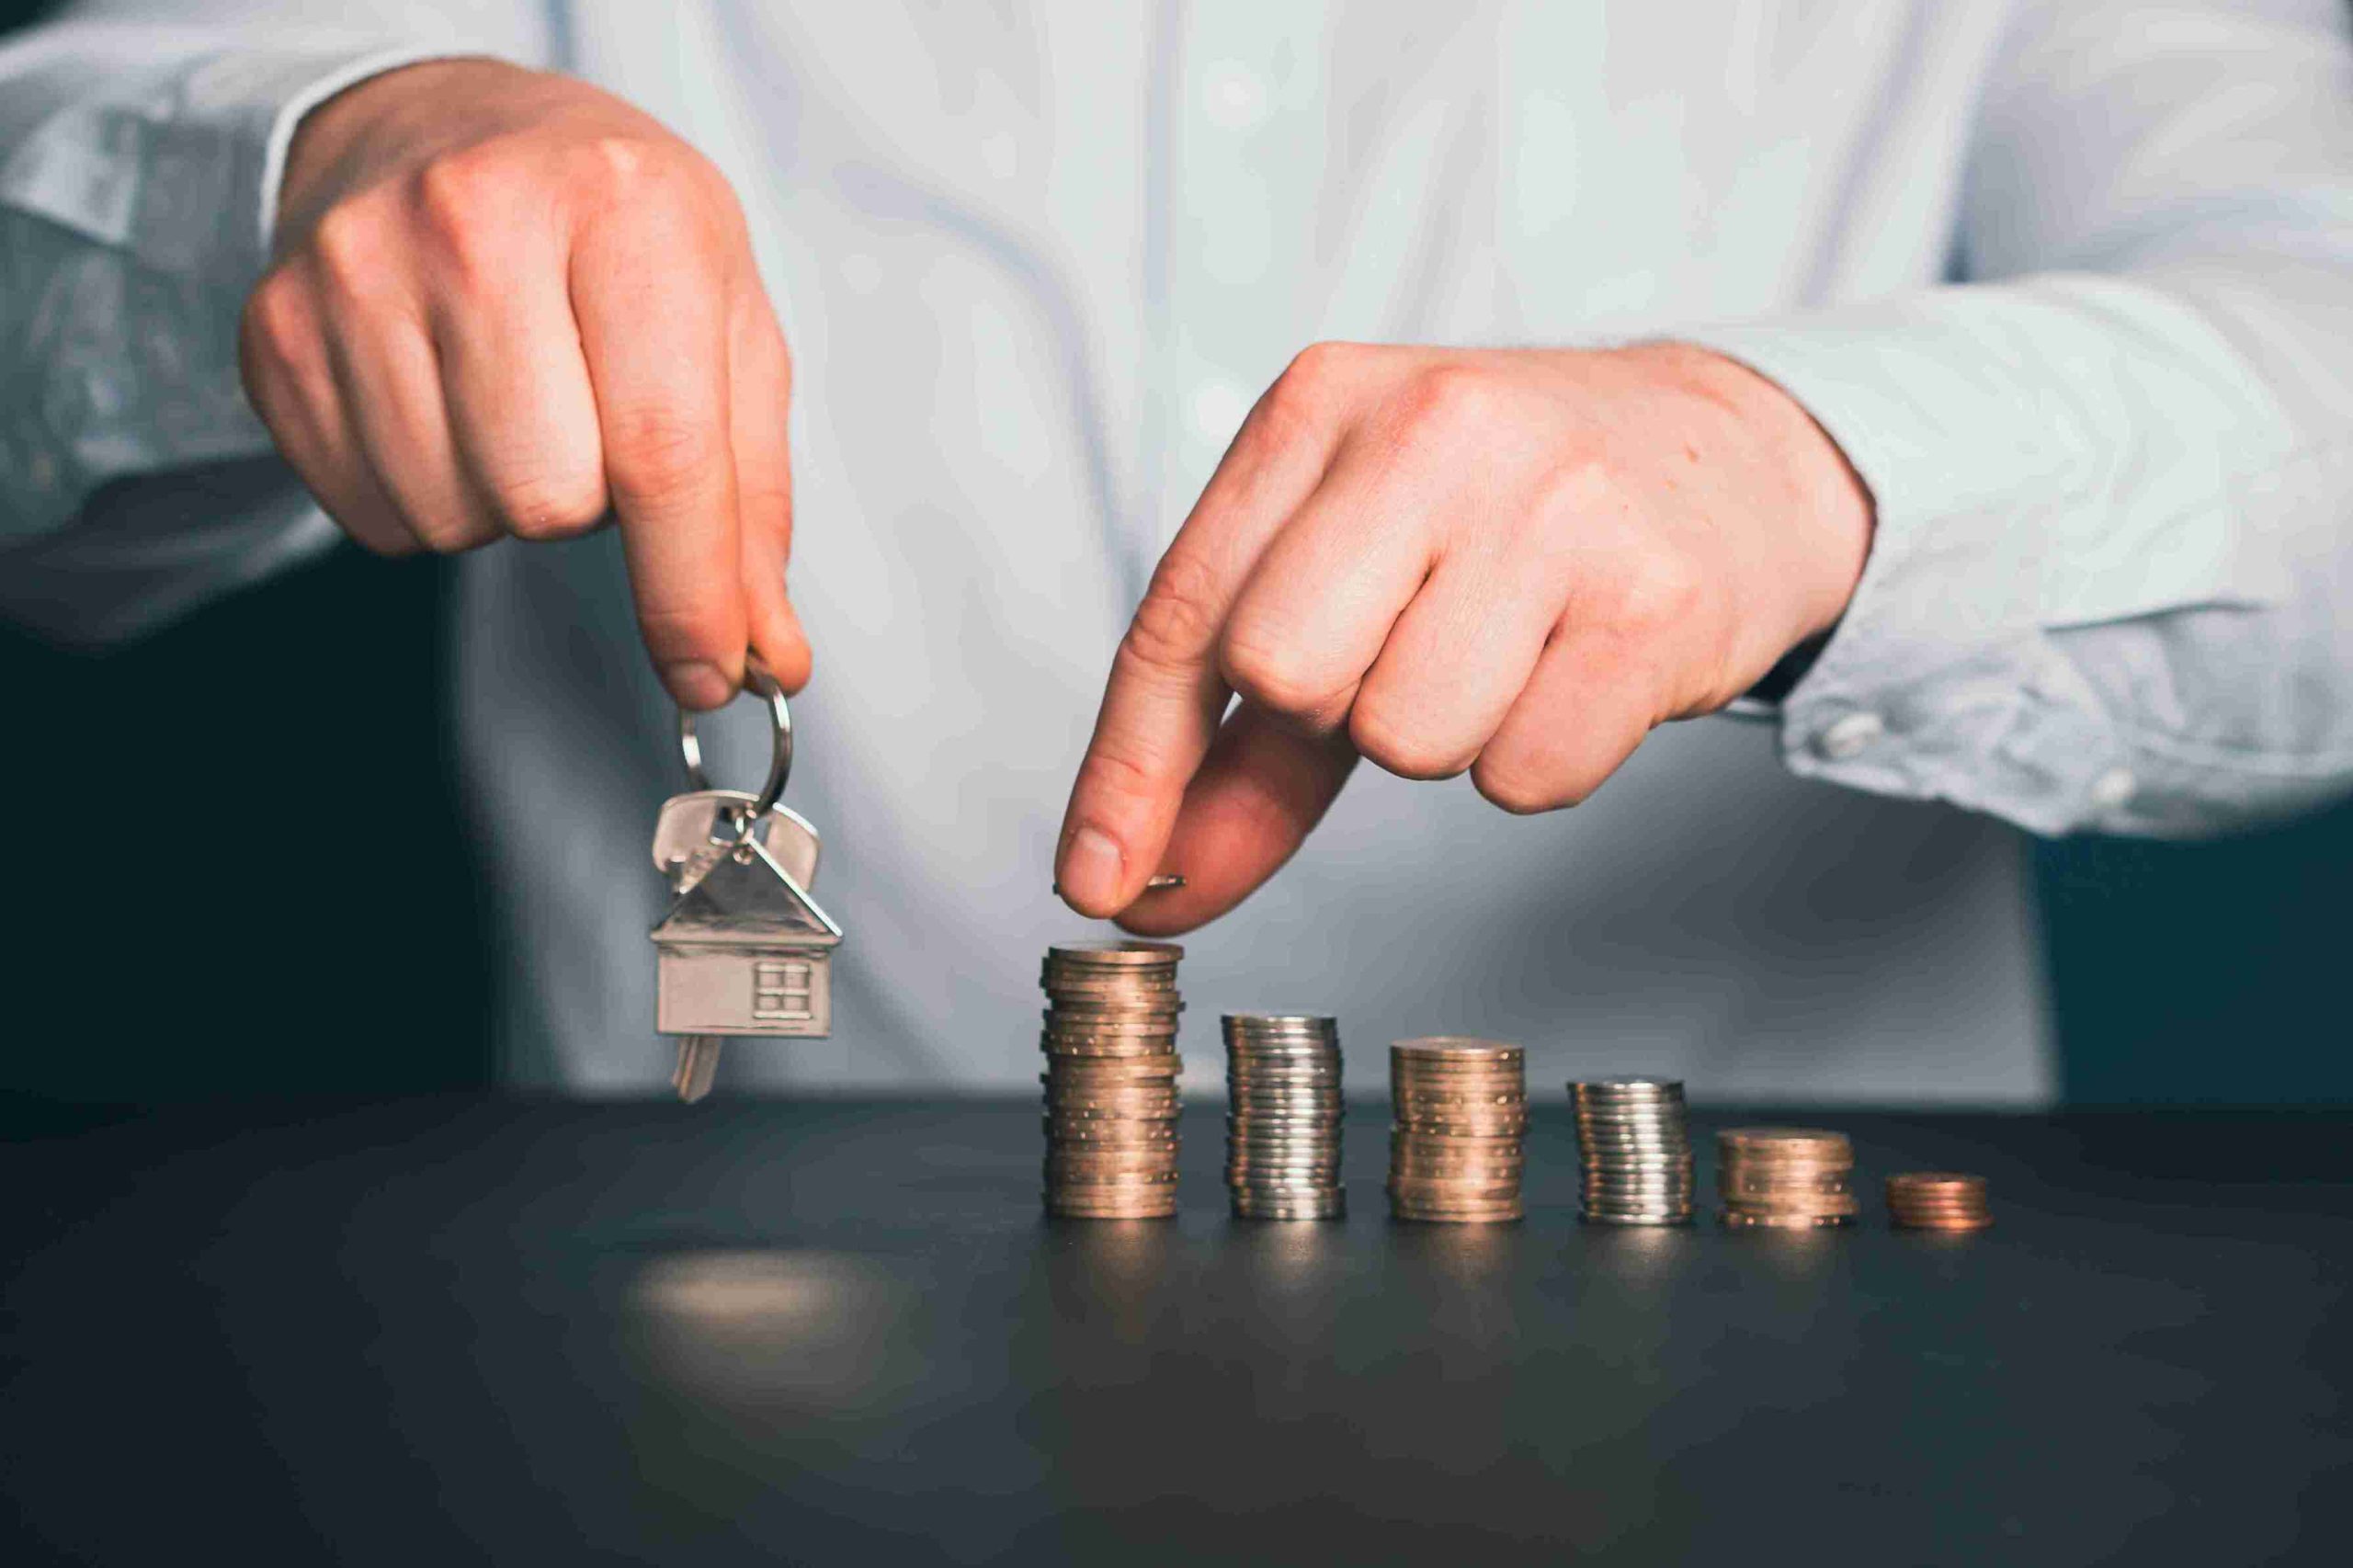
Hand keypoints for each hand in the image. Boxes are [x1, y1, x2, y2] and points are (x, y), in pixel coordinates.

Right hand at [239, 59, 805, 707]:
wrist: (452, 130)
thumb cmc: (613, 231)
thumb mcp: (726, 328)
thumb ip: (751, 505)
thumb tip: (766, 655)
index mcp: (624, 211)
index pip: (662, 454)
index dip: (690, 594)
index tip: (713, 672)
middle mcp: (477, 223)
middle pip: (548, 501)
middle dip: (590, 500)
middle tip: (588, 413)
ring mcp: (355, 271)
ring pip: (457, 517)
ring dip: (505, 499)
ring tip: (515, 398)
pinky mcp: (278, 332)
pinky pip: (375, 516)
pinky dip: (428, 495)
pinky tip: (443, 406)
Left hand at [1054, 341, 1872, 931]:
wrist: (1736, 460)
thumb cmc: (1512, 519)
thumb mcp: (1355, 573)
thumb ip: (1242, 737)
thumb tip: (1141, 883)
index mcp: (1322, 405)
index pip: (1184, 616)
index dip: (1130, 768)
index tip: (1097, 881)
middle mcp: (1432, 425)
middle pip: (1287, 672)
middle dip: (1330, 715)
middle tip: (1406, 658)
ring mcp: (1551, 503)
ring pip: (1408, 740)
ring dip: (1447, 737)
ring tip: (1508, 648)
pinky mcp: (1652, 595)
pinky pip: (1526, 777)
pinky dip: (1542, 759)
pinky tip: (1578, 670)